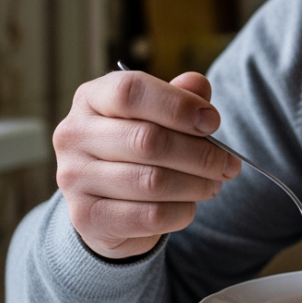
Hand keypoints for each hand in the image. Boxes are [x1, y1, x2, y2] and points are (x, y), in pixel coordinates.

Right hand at [53, 69, 241, 259]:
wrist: (107, 204)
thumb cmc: (138, 148)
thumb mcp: (158, 115)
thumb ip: (180, 96)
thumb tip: (198, 85)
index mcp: (91, 98)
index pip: (131, 91)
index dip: (178, 105)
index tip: (212, 122)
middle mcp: (73, 135)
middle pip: (148, 140)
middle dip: (201, 153)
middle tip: (228, 163)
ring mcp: (73, 178)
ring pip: (153, 181)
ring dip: (197, 184)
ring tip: (214, 184)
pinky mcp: (87, 217)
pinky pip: (150, 216)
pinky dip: (181, 212)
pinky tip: (189, 206)